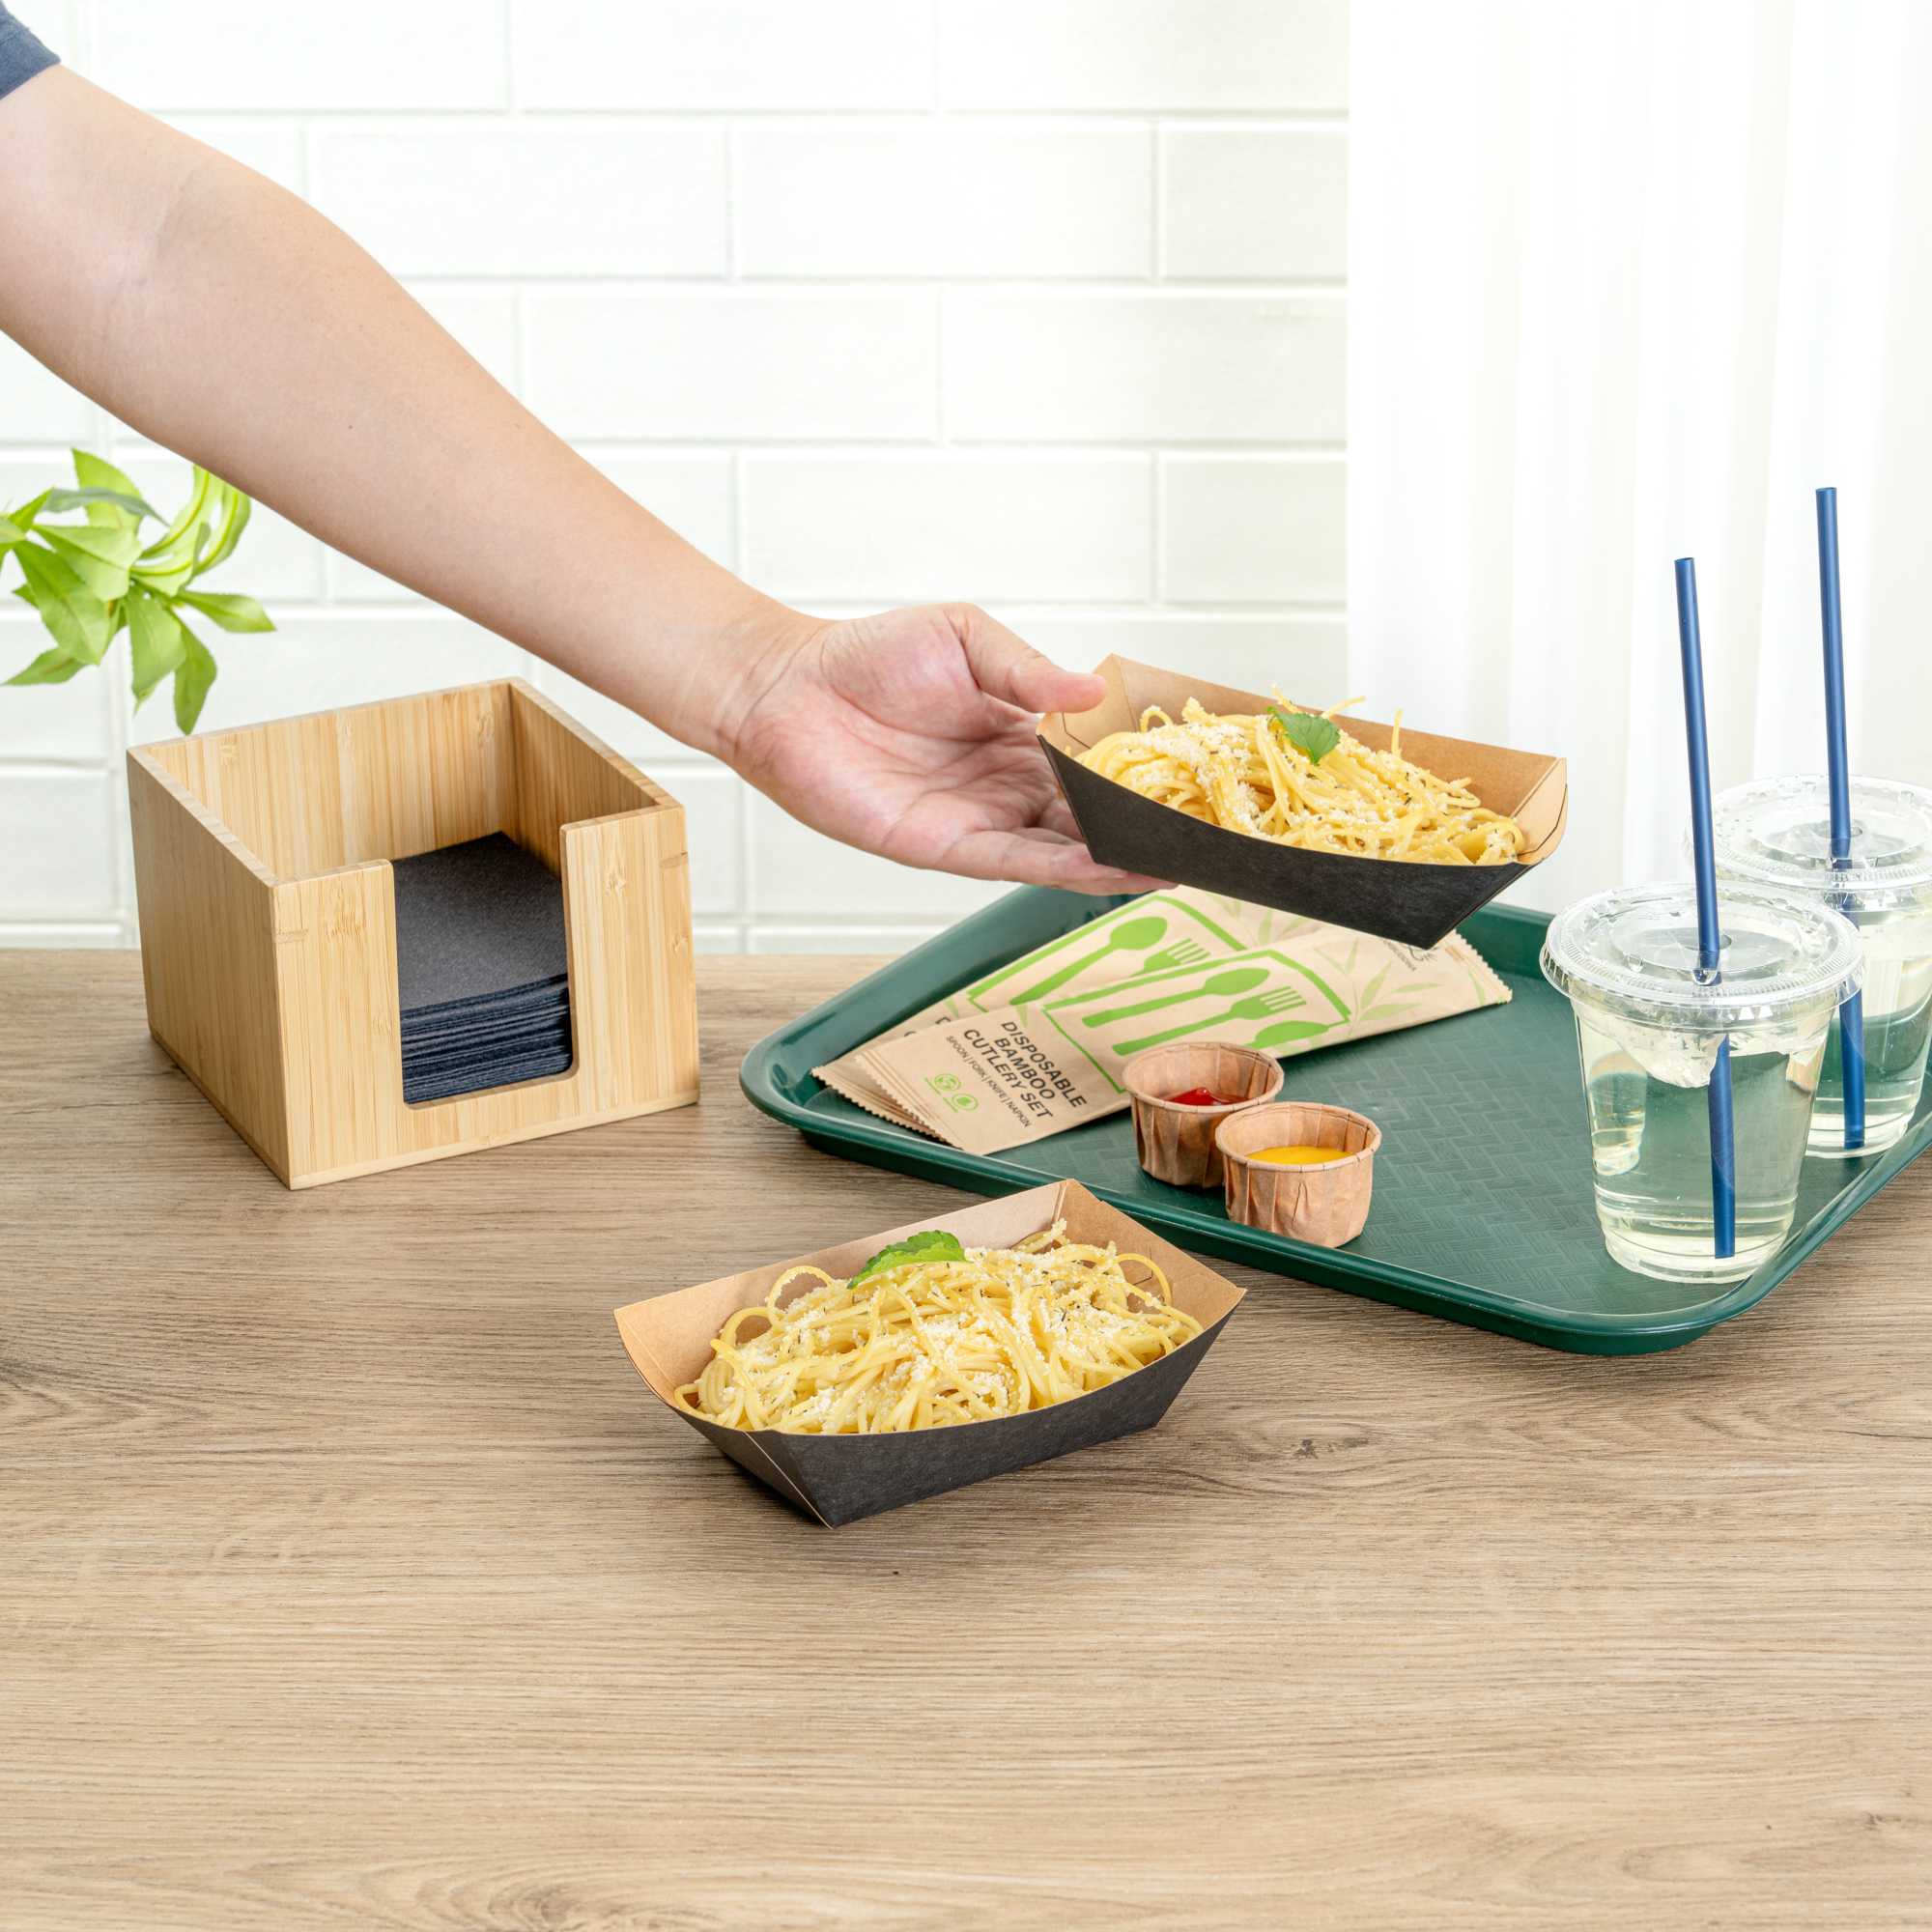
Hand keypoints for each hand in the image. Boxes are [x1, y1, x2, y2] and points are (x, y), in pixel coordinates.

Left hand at [721, 603, 1168, 893]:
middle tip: (1214, 836)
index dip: (1145, 774)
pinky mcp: (946, 847)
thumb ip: (1029, 672)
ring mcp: (981, 820)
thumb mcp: (966, 637)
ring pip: (1066, 848)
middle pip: (1093, 814)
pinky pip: (1016, 865)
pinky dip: (1066, 871)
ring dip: (1122, 858)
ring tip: (1183, 864)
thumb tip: (1096, 694)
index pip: (1098, 762)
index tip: (1201, 780)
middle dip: (1149, 827)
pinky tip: (1112, 872)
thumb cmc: (868, 655)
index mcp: (1022, 733)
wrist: (787, 689)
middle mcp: (1009, 785)